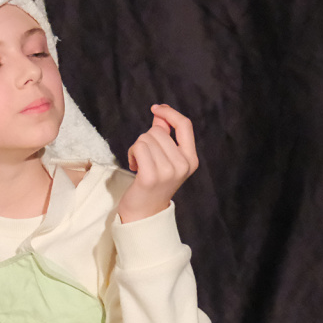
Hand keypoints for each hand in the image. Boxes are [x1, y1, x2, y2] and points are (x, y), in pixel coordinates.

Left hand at [118, 104, 198, 222]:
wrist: (145, 213)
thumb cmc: (154, 184)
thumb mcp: (166, 159)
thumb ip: (165, 136)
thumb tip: (159, 114)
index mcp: (191, 160)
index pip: (185, 125)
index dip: (169, 113)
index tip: (156, 109)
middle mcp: (182, 165)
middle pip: (158, 131)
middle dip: (146, 139)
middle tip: (145, 158)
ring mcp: (167, 172)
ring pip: (146, 138)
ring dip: (137, 148)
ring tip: (140, 164)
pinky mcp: (150, 176)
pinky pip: (138, 147)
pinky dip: (132, 153)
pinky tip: (134, 166)